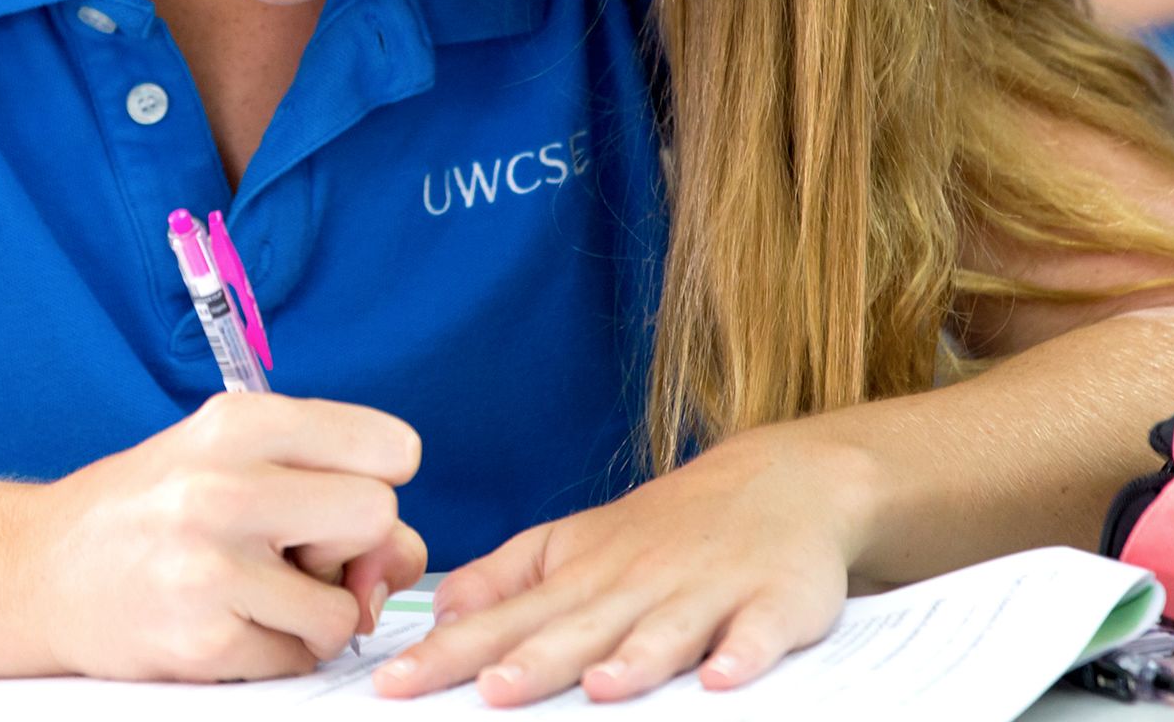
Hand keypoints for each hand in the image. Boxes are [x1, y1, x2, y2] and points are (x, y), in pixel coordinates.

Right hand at [19, 392, 426, 681]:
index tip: (338, 493)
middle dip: (352, 547)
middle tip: (295, 552)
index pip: (391, 446)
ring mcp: (212, 568)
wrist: (36, 572)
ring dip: (315, 614)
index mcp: (237, 424)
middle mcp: (224, 487)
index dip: (378, 478)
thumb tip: (400, 559)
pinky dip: (276, 651)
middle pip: (378, 517)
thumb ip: (326, 484)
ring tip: (252, 592)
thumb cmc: (147, 511)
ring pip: (346, 609)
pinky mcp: (204, 641)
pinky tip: (226, 623)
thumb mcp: (228, 461)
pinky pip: (299, 659)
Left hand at [373, 430, 868, 707]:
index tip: (394, 683)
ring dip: (633, 658)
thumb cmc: (663, 528)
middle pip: (577, 628)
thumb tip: (439, 613)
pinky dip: (744, 653)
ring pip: (664, 630)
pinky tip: (723, 679)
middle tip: (486, 693)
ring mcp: (706, 591)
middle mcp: (635, 584)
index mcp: (581, 576)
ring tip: (599, 686)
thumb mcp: (573, 542)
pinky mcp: (774, 600)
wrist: (779, 480)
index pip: (503, 620)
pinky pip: (758, 632)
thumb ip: (505, 580)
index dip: (448, 653)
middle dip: (531, 663)